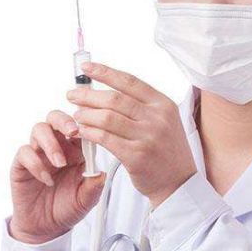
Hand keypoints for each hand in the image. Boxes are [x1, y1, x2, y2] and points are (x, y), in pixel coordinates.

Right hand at [9, 110, 106, 243]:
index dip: (84, 124)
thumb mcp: (87, 200)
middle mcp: (57, 147)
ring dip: (51, 143)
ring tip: (60, 163)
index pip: (79, 127)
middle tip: (72, 131)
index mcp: (76, 150)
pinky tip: (46, 179)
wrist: (46, 228)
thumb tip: (101, 173)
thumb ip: (94, 186)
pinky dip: (36, 163)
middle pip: (56, 118)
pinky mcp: (22, 164)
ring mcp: (38, 153)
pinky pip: (25, 152)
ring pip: (39, 129)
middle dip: (64, 120)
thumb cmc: (68, 208)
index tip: (91, 129)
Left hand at [67, 61, 196, 207]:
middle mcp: (157, 118)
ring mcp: (148, 137)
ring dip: (86, 115)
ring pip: (107, 118)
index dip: (105, 72)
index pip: (129, 82)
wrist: (178, 182)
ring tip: (76, 115)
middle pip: (114, 99)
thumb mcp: (164, 121)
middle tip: (72, 95)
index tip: (85, 68)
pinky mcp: (136, 156)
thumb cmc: (165, 150)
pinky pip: (105, 139)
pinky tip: (83, 131)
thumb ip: (141, 105)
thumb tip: (106, 91)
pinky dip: (90, 132)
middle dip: (88, 95)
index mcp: (163, 104)